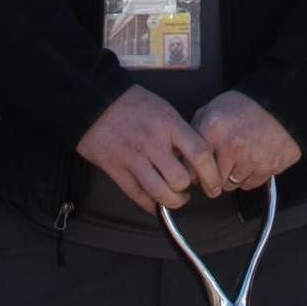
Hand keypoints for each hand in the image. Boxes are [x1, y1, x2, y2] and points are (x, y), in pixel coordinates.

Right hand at [75, 88, 206, 219]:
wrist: (93, 100)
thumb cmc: (132, 103)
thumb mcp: (163, 109)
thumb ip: (179, 132)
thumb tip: (193, 158)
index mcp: (168, 124)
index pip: (200, 154)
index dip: (211, 174)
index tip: (213, 183)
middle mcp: (152, 143)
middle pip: (180, 179)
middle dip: (188, 188)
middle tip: (188, 186)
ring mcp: (132, 158)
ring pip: (160, 193)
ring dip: (172, 201)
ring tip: (175, 198)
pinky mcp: (115, 170)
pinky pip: (137, 196)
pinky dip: (150, 205)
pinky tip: (156, 203)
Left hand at [187, 93, 301, 194]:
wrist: (279, 105)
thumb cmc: (244, 107)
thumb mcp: (212, 110)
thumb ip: (196, 131)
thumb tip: (182, 155)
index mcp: (213, 130)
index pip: (193, 169)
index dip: (195, 172)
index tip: (198, 172)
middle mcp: (231, 147)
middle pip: (213, 181)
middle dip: (214, 177)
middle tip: (221, 164)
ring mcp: (251, 159)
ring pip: (232, 184)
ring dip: (233, 176)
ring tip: (240, 158)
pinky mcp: (269, 168)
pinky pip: (250, 184)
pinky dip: (250, 176)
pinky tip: (252, 160)